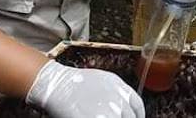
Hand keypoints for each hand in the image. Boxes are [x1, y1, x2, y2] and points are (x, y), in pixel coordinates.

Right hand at [26, 60, 144, 117]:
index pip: (138, 106)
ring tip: (104, 117)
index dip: (138, 115)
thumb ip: (117, 93)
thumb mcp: (103, 80)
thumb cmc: (75, 81)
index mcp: (121, 88)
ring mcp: (109, 112)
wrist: (57, 83)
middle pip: (129, 117)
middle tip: (114, 117)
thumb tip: (121, 105)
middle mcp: (118, 100)